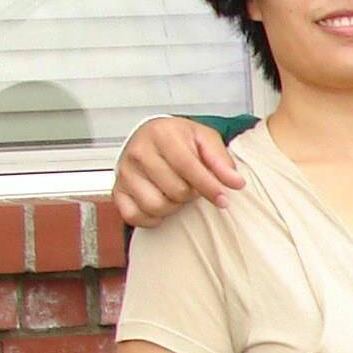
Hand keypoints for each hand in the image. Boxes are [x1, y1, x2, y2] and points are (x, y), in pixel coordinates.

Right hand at [112, 117, 242, 226]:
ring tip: (179, 193)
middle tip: (195, 186)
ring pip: (155, 205)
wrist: (150, 135)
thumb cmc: (179, 138)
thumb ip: (221, 160)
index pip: (188, 167)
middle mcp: (138, 152)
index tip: (224, 199)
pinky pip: (134, 216)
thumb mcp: (205, 138)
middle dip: (192, 194)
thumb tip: (235, 182)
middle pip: (175, 190)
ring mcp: (124, 172)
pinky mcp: (117, 190)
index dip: (209, 187)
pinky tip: (163, 204)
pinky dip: (152, 217)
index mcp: (162, 134)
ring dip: (174, 206)